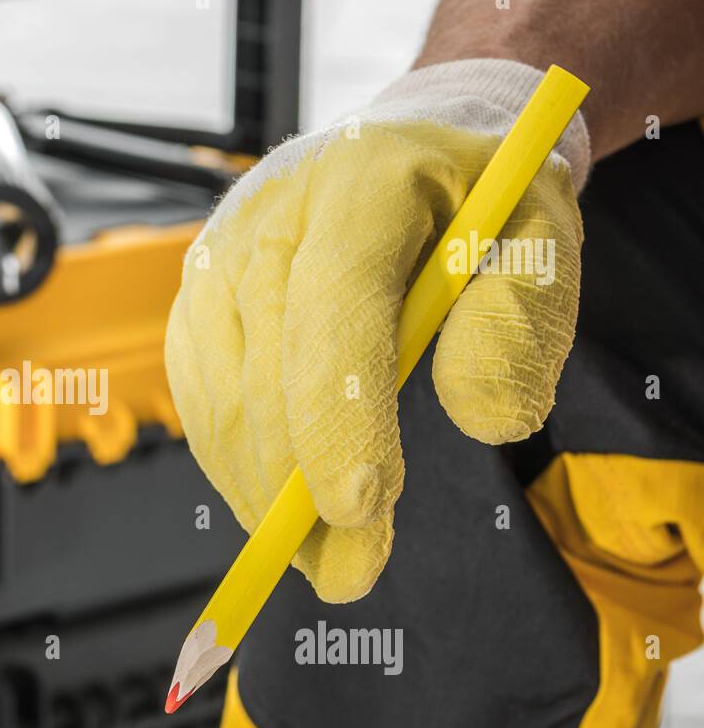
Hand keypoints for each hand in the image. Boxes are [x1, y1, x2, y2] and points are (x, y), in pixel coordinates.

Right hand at [165, 59, 587, 602]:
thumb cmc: (472, 206)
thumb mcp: (536, 241)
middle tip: (352, 573)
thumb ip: (520, 321)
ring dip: (263, 495)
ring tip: (321, 563)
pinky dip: (235, 469)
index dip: (339, 410)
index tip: (360, 506)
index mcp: (361, 182)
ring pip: (221, 399)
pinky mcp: (192, 302)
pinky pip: (201, 402)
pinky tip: (278, 511)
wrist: (400, 154)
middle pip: (267, 370)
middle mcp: (266, 217)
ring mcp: (214, 260)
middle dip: (303, 487)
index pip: (335, 305)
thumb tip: (488, 421)